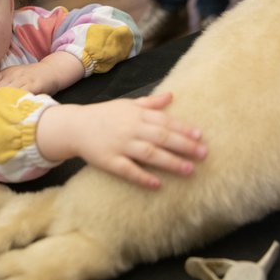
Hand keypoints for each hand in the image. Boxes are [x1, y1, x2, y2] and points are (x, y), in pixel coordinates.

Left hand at [0, 51, 84, 97]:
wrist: (54, 70)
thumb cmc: (33, 77)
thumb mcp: (15, 77)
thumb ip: (2, 85)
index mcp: (6, 73)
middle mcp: (13, 75)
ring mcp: (24, 80)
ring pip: (8, 92)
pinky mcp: (35, 85)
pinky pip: (23, 95)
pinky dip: (16, 103)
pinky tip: (10, 113)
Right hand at [36, 92, 207, 188]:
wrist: (75, 126)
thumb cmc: (105, 115)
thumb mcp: (127, 104)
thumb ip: (150, 103)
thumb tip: (171, 96)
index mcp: (136, 114)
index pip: (164, 120)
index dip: (183, 128)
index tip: (200, 136)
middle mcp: (130, 128)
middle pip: (161, 137)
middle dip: (184, 145)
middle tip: (203, 153)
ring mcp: (120, 145)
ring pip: (149, 154)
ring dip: (170, 162)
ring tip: (189, 169)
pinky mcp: (109, 161)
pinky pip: (128, 170)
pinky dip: (142, 177)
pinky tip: (157, 184)